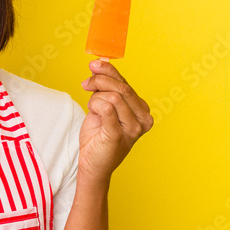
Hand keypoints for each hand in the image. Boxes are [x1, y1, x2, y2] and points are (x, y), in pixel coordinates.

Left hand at [78, 59, 152, 185]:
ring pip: (114, 97)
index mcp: (142, 111)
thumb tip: (98, 64)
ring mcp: (133, 129)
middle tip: (86, 84)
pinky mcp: (118, 135)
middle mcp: (143, 119)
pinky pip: (107, 109)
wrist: (93, 164)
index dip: (108, 71)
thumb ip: (105, 87)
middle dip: (100, 80)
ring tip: (91, 105)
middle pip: (122, 88)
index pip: (126, 83)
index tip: (93, 65)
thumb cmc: (98, 136)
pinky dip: (96, 105)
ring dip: (96, 96)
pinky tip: (93, 110)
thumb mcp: (102, 106)